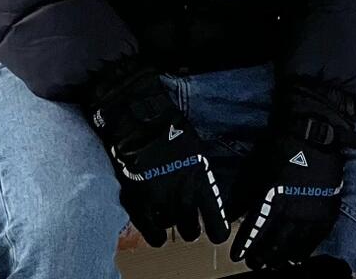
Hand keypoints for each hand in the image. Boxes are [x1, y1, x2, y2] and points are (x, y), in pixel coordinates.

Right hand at [86, 60, 228, 247]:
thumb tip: (203, 192)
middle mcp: (182, 194)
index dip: (217, 231)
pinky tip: (157, 234)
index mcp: (200, 178)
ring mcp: (159, 201)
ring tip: (168, 218)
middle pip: (191, 231)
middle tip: (187, 223)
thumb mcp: (194, 149)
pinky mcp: (138, 204)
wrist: (137, 118)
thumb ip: (199, 173)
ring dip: (171, 225)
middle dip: (190, 229)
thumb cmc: (168, 127)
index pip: (216, 218)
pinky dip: (155, 236)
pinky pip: (151, 233)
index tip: (216, 235)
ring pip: (170, 229)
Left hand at [231, 88, 355, 270]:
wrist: (314, 134)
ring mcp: (311, 215)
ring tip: (273, 265)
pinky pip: (314, 242)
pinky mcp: (326, 214)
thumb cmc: (280, 148)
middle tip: (254, 264)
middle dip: (261, 257)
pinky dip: (303, 253)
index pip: (254, 231)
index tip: (237, 256)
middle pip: (273, 245)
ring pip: (294, 248)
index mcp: (271, 200)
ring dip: (280, 259)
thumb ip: (242, 194)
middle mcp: (292, 212)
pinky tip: (296, 258)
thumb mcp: (254, 167)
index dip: (244, 246)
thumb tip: (232, 215)